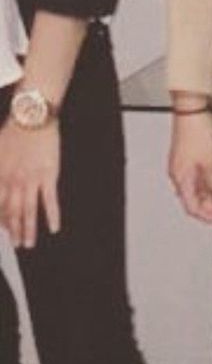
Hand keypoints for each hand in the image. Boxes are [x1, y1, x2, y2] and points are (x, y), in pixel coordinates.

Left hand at [0, 119, 60, 247]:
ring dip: (27, 229)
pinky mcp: (48, 176)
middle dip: (12, 230)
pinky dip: (52, 216)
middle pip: (11, 212)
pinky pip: (50, 200)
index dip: (0, 220)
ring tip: (28, 243)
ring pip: (28, 211)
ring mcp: (31, 181)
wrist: (31, 120)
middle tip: (15, 244)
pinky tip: (54, 227)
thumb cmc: (13, 131)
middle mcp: (13, 182)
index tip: (2, 231)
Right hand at [168, 109, 211, 224]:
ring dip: (211, 195)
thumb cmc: (196, 132)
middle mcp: (178, 174)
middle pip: (194, 200)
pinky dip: (209, 183)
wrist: (191, 112)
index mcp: (181, 178)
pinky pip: (198, 178)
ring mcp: (182, 167)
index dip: (209, 216)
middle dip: (211, 206)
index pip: (193, 207)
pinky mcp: (187, 159)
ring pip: (196, 190)